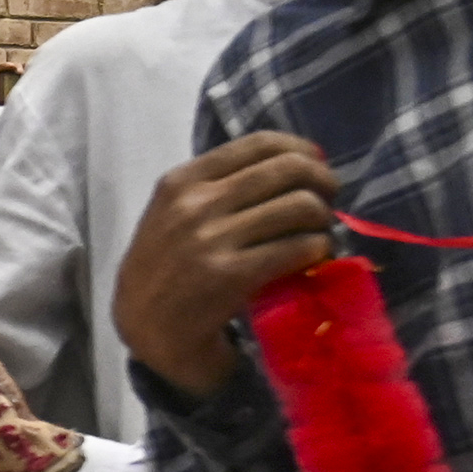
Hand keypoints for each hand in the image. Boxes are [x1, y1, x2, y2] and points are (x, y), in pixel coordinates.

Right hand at [113, 131, 337, 395]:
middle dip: (323, 183)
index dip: (302, 151)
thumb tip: (292, 166)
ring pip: (302, 205)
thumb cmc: (166, 268)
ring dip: (323, 221)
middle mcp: (195, 204)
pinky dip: (318, 250)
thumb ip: (216, 187)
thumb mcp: (173, 214)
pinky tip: (312, 260)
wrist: (146, 328)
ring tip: (318, 235)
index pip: (261, 143)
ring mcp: (212, 240)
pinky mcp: (232, 275)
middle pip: (290, 169)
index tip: (314, 167)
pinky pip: (300, 247)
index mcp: (182, 181)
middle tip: (326, 203)